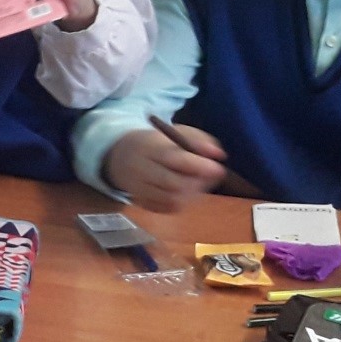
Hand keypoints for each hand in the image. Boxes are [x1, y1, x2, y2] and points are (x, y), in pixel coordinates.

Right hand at [103, 122, 227, 211]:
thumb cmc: (157, 143)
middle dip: (198, 183)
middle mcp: (141, 170)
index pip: (175, 160)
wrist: (120, 157)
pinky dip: (181, 202)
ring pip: (171, 200)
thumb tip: (219, 156)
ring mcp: (139, 189)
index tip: (219, 169)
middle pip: (173, 184)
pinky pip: (166, 209)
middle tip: (210, 177)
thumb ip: (200, 141)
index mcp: (149, 148)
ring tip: (197, 182)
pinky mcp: (141, 203)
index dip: (199, 166)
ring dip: (192, 194)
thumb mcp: (177, 132)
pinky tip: (183, 191)